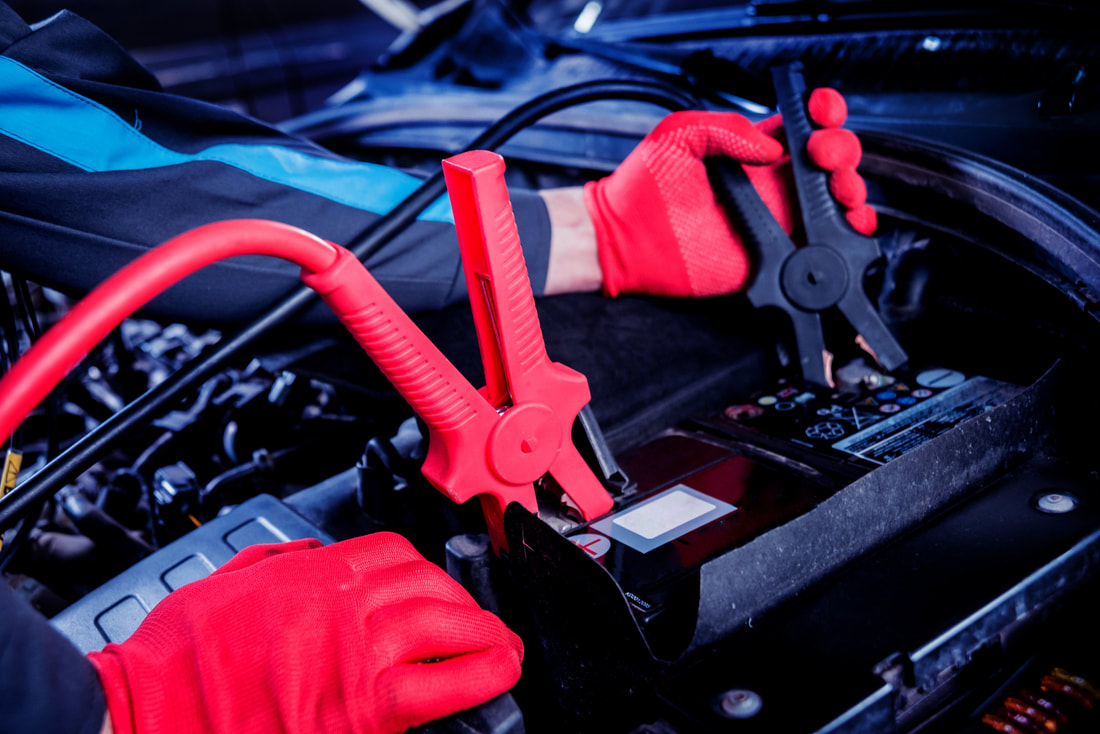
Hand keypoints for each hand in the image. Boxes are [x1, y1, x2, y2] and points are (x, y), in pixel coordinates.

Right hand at [87, 533, 523, 733]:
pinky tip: (498, 672)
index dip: (425, 568)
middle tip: (475, 617)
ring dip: (485, 633)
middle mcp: (345, 605)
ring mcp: (360, 655)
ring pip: (448, 625)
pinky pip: (444, 685)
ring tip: (500, 645)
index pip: (395, 553)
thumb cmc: (176, 658)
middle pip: (431, 585)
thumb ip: (280, 563)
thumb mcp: (227, 581)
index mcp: (314, 573)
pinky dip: (481, 675)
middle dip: (462, 600)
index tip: (434, 585)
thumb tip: (312, 556)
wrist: (146, 710)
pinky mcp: (365, 710)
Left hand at [584, 89, 876, 297]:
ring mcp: (776, 218)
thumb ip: (726, 128)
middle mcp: (771, 182)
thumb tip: (771, 146)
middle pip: (832, 160)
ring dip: (851, 189)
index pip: (804, 124)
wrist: (625, 239)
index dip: (824, 113)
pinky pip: (824, 246)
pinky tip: (841, 222)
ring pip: (837, 200)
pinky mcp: (775, 254)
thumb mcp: (680, 135)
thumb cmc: (643, 188)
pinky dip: (847, 234)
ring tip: (836, 187)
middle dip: (842, 150)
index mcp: (753, 149)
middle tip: (821, 155)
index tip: (820, 112)